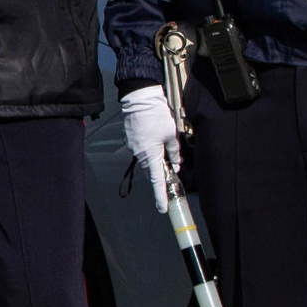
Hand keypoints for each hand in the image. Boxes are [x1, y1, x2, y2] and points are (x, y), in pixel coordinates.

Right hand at [119, 85, 181, 213]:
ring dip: (155, 157)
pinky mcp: (130, 139)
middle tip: (171, 165)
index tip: (163, 207)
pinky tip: (154, 136)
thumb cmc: (155, 115)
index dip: (161, 195)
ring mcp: (133, 146)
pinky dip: (149, 148)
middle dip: (160, 170)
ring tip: (163, 143)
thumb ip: (174, 151)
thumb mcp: (171, 134)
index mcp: (150, 155)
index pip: (156, 181)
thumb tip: (176, 162)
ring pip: (146, 159)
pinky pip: (141, 149)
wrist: (139, 98)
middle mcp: (139, 154)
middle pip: (151, 170)